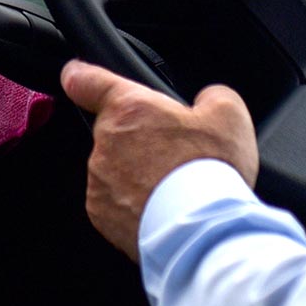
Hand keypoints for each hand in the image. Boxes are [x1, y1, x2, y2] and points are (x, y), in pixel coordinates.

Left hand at [60, 59, 257, 259]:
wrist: (203, 230)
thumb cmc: (212, 170)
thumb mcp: (229, 114)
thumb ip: (212, 96)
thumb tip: (207, 101)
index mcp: (129, 109)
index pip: (85, 80)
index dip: (80, 75)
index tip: (76, 76)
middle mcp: (105, 143)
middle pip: (115, 132)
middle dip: (140, 140)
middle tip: (176, 156)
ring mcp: (100, 181)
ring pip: (114, 169)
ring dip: (138, 174)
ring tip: (174, 188)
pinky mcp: (101, 215)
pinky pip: (115, 201)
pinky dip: (134, 204)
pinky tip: (163, 209)